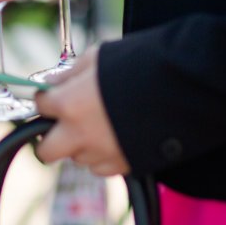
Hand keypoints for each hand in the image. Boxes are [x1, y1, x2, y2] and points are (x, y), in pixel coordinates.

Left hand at [34, 45, 129, 175]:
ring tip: (101, 124)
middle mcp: (80, 134)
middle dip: (50, 139)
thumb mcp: (100, 57)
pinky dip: (104, 156)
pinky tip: (117, 137)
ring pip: (78, 159)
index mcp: (69, 104)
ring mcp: (103, 154)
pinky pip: (103, 167)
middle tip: (63, 125)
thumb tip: (54, 83)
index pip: (40, 107)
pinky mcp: (125, 166)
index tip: (53, 97)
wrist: (185, 85)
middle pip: (46, 151)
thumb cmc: (141, 63)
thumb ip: (72, 73)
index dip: (46, 100)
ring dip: (82, 145)